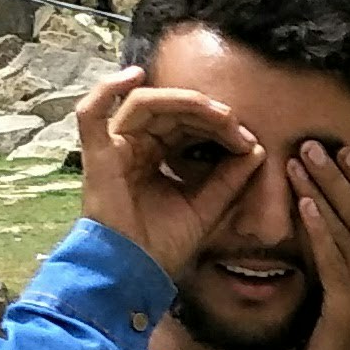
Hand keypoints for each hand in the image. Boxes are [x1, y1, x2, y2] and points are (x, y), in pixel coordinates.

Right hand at [74, 69, 266, 287]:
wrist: (135, 274)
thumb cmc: (163, 245)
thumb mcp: (207, 207)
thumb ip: (230, 179)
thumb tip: (258, 147)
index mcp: (156, 157)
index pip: (187, 125)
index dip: (218, 125)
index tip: (248, 139)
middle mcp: (133, 147)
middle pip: (169, 110)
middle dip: (206, 112)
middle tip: (235, 122)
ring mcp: (113, 148)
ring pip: (144, 104)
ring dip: (182, 101)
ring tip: (215, 111)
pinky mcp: (96, 156)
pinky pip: (91, 113)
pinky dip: (108, 89)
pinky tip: (134, 75)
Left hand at [288, 137, 349, 349]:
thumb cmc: (331, 342)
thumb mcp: (335, 291)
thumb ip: (334, 259)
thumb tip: (317, 221)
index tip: (341, 150)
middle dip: (337, 175)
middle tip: (313, 144)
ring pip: (347, 228)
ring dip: (322, 191)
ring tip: (301, 161)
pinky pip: (334, 257)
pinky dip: (318, 228)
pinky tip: (303, 205)